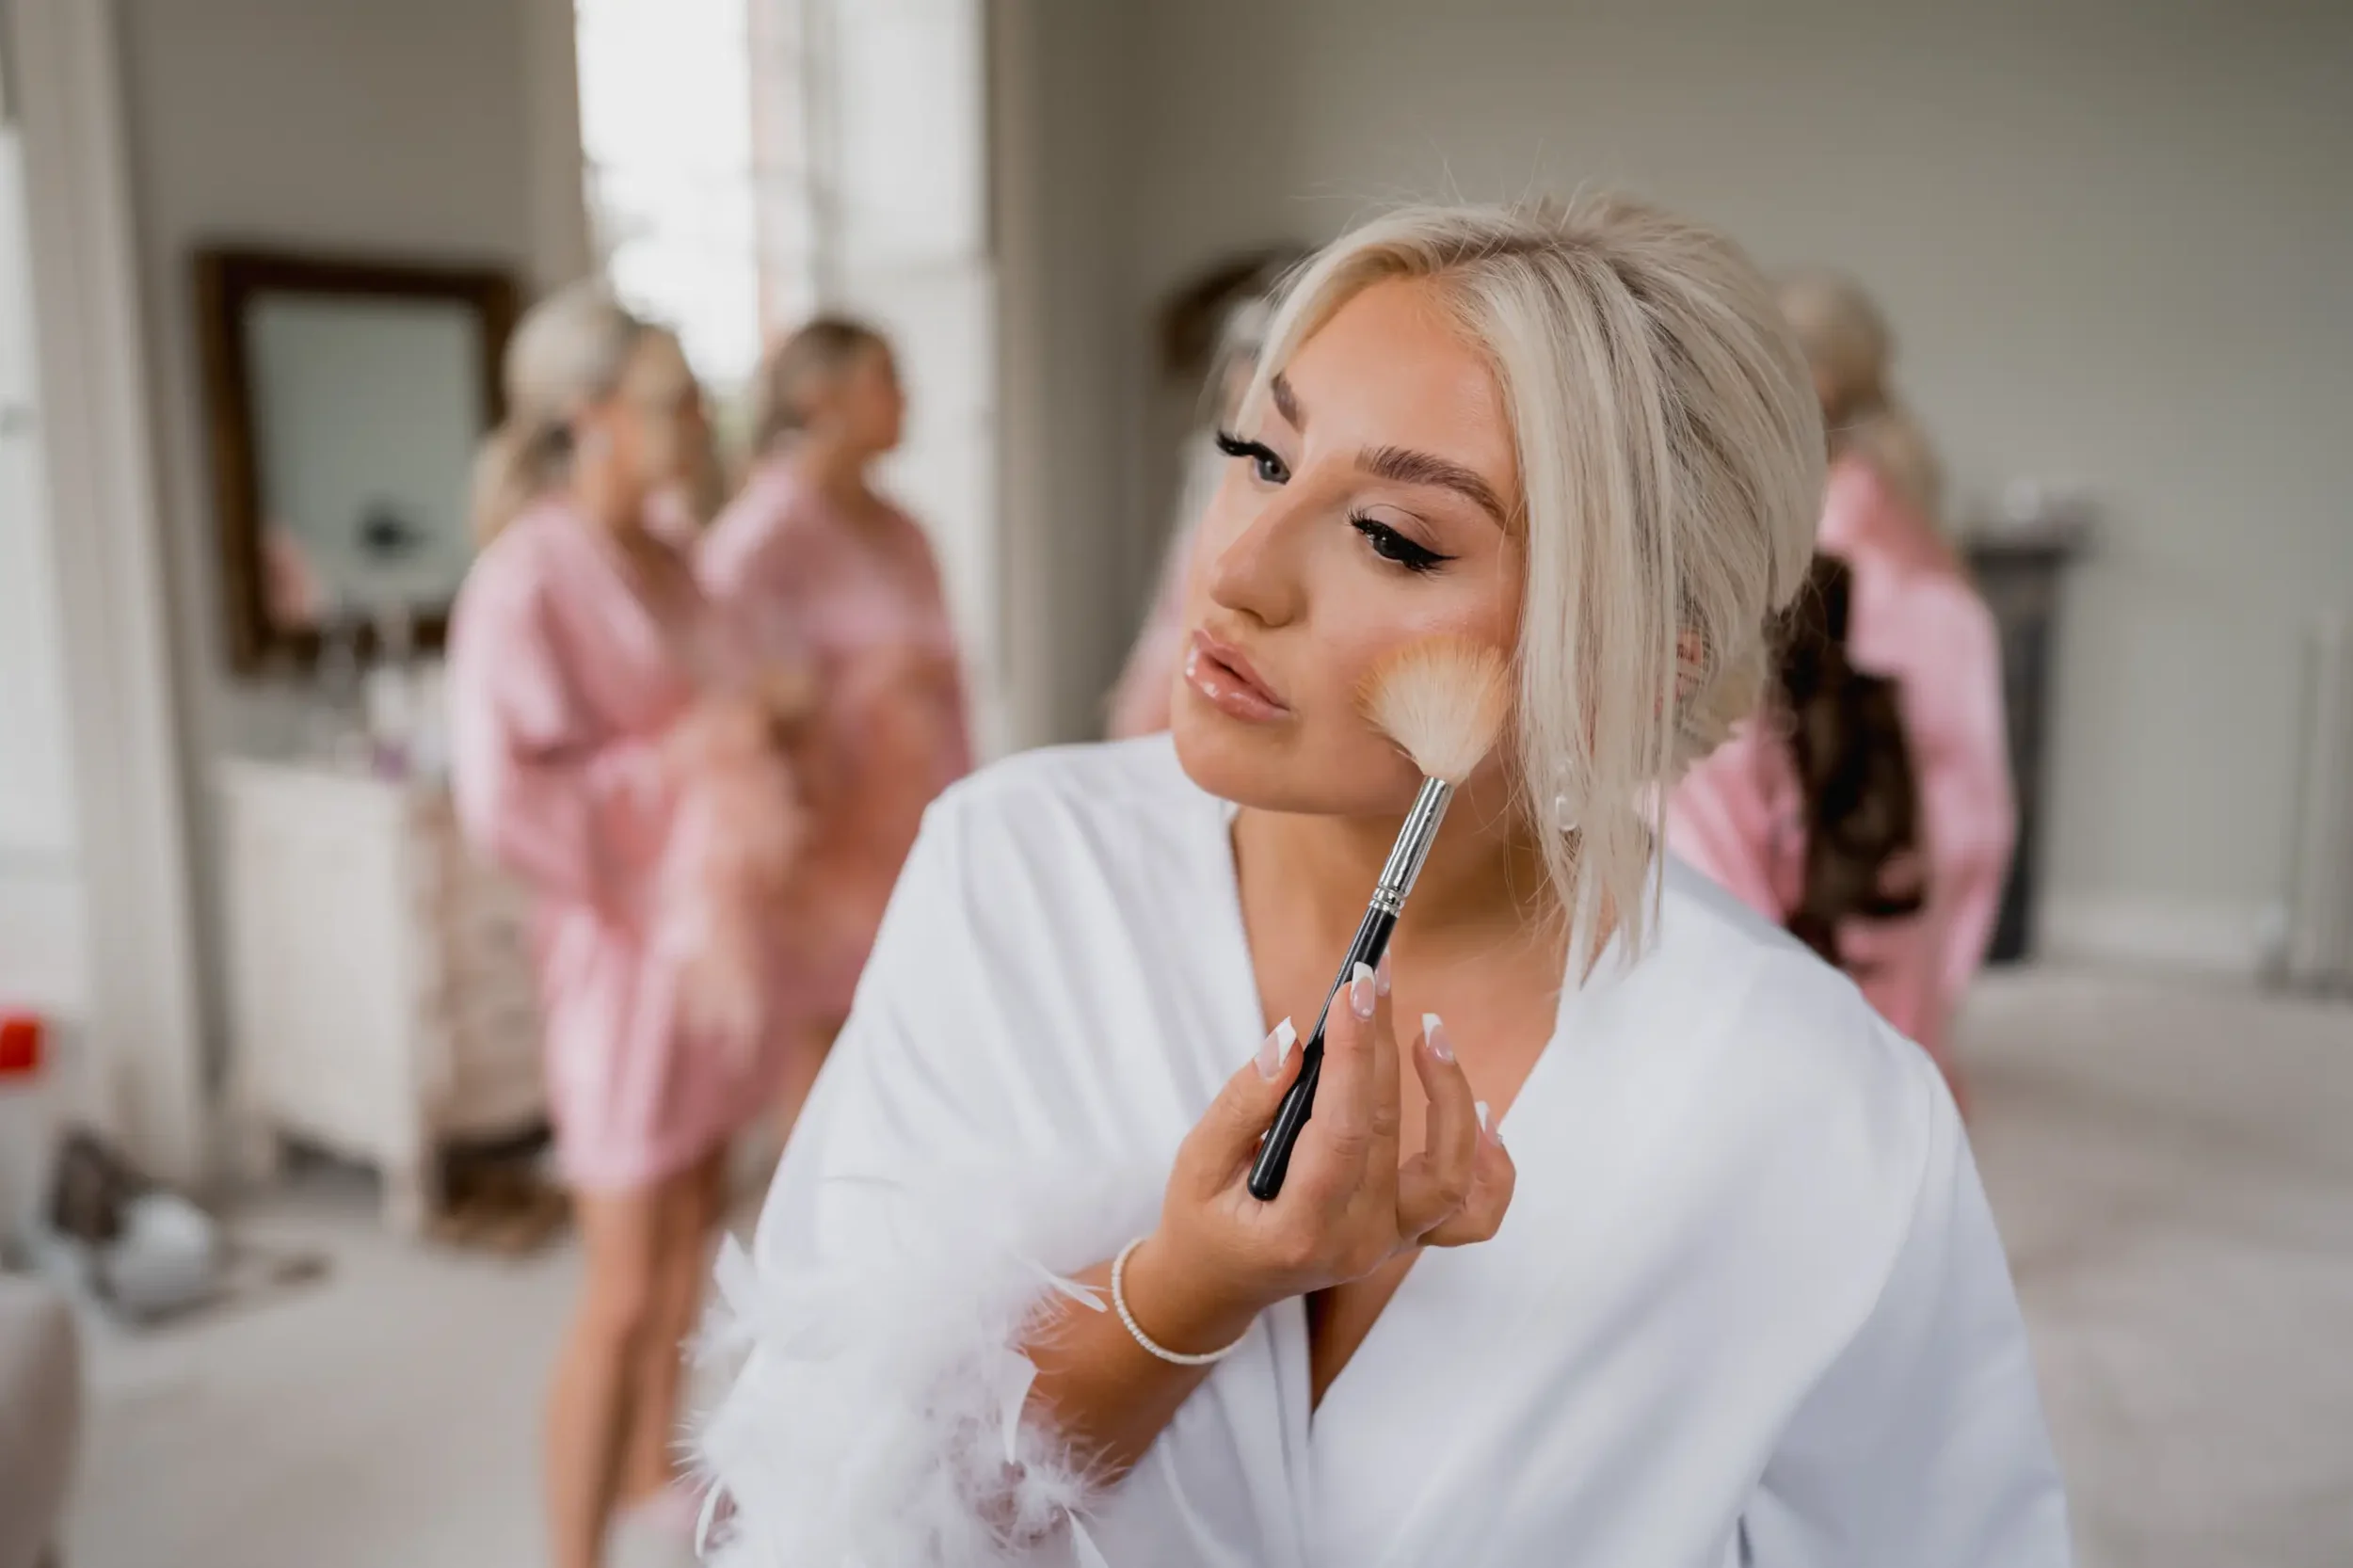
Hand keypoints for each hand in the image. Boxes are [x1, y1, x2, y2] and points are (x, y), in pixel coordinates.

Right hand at [1125, 956, 1515, 1353]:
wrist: (1220, 1284)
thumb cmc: (1204, 1220)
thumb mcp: (1197, 1163)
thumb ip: (1243, 1103)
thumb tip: (1291, 1042)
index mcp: (1299, 1229)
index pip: (1342, 1131)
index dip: (1353, 1055)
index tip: (1354, 987)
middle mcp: (1356, 1243)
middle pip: (1387, 1130)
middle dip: (1383, 1042)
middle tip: (1374, 975)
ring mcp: (1388, 1244)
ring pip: (1447, 1172)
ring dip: (1447, 1096)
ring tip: (1429, 1033)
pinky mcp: (1406, 1237)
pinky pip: (1472, 1213)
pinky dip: (1490, 1168)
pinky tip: (1482, 1116)